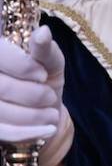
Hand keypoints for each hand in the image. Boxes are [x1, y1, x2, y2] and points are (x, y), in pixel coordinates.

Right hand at [0, 27, 62, 144]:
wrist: (41, 106)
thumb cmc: (43, 76)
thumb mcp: (49, 60)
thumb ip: (45, 49)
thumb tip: (43, 32)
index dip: (21, 66)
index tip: (43, 75)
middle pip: (1, 88)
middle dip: (32, 95)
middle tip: (50, 97)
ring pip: (1, 111)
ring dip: (33, 116)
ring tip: (52, 115)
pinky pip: (3, 132)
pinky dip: (27, 133)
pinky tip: (48, 130)